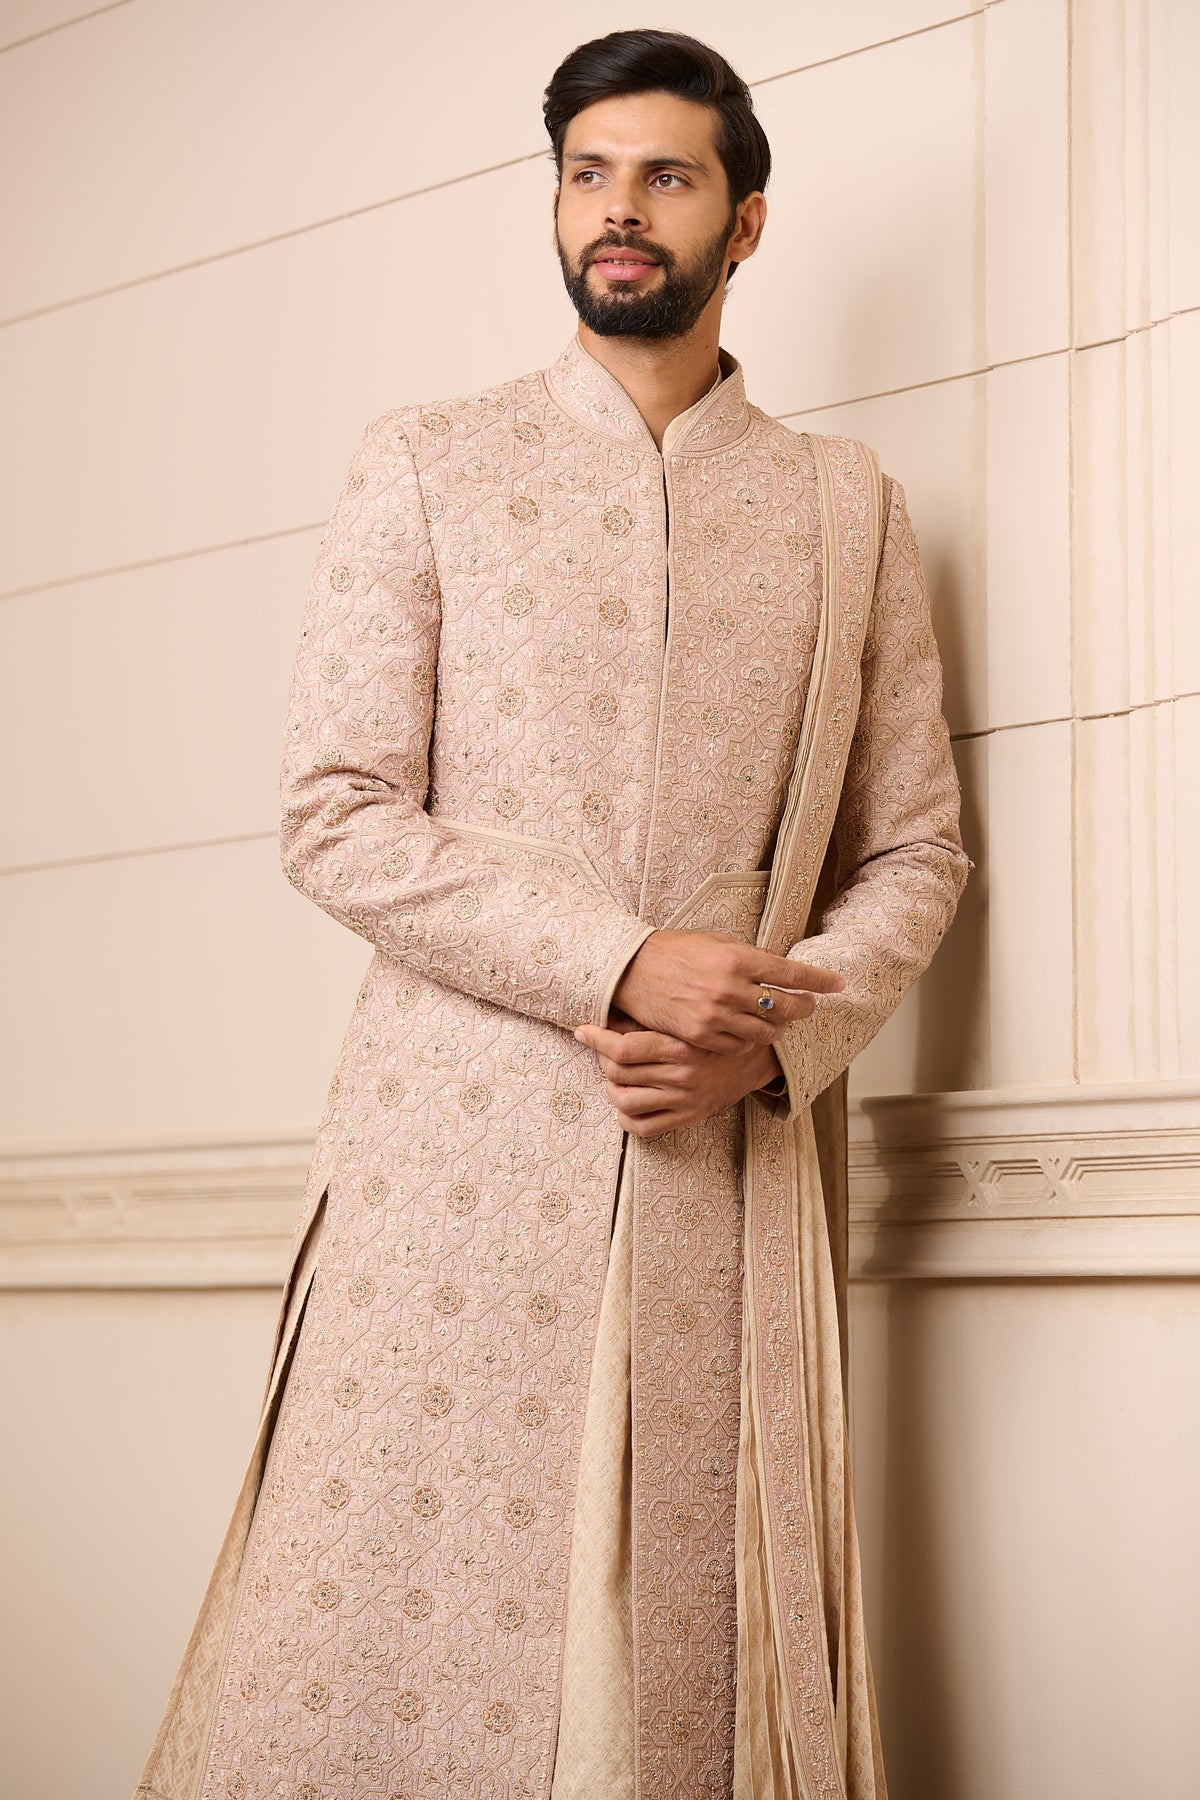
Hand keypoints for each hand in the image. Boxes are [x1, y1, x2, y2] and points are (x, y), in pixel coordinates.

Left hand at [574, 1014, 783, 1137]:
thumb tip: (610, 1010)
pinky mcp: (688, 1117)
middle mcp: (681, 1075)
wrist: (756, 1057)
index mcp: (680, 1045)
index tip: (583, 1031)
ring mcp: (684, 1099)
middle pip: (618, 1073)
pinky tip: (626, 1103)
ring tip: (612, 1076)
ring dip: (610, 1088)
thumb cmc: (716, 1030)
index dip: (595, 1039)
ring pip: (625, 1101)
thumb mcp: (688, 1015)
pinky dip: (626, 1118)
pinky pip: (644, 1128)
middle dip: (601, 1058)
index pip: (622, 1048)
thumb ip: (652, 1015)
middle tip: (600, 1048)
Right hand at [611, 928, 842, 1053]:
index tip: (837, 984)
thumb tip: (781, 966)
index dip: (819, 980)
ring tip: (778, 1020)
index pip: (791, 972)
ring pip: (766, 1031)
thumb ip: (750, 955)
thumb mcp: (716, 940)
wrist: (631, 970)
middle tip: (808, 1005)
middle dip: (804, 1007)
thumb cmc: (675, 950)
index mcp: (736, 957)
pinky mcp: (699, 1035)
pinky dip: (749, 1040)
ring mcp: (714, 1015)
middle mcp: (728, 988)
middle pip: (785, 1006)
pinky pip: (739, 1046)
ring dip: (778, 1027)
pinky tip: (749, 1031)